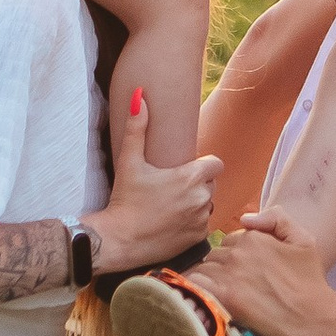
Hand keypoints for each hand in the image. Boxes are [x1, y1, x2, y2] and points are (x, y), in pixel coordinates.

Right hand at [89, 87, 222, 271]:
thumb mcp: (129, 161)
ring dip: (197, 203)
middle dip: (198, 184)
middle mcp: (202, 198)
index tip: (186, 168)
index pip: (216, 164)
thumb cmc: (124, 199)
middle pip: (211, 184)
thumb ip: (137, 128)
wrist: (119, 240)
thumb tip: (140, 96)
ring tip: (173, 204)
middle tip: (173, 187)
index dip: (204, 165)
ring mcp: (201, 219)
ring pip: (208, 204)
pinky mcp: (198, 238)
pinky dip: (193, 222)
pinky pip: (203, 224)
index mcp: (191, 177)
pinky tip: (173, 222)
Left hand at [201, 205, 335, 335]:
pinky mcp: (224, 296)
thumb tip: (245, 218)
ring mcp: (229, 274)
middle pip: (216, 254)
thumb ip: (277, 219)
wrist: (311, 318)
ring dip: (211, 279)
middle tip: (238, 284)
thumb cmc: (309, 282)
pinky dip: (198, 288)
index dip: (237, 254)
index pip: (230, 240)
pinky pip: (197, 284)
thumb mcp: (304, 241)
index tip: (247, 270)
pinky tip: (207, 297)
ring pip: (205, 269)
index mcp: (254, 237)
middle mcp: (238, 252)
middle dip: (223, 266)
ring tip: (225, 293)